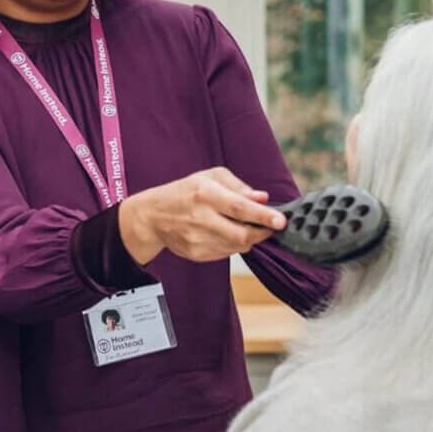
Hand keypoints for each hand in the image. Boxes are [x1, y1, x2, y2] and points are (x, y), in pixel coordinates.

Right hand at [118, 167, 285, 264]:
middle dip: (262, 233)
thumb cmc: (184, 192)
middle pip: (242, 234)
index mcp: (205, 194)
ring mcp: (197, 239)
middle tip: (270, 226)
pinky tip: (222, 233)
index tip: (280, 221)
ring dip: (247, 238)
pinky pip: (226, 253)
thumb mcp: (209, 177)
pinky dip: (232, 244)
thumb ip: (239, 186)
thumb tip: (262, 199)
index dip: (262, 216)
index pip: (239, 208)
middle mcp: (200, 218)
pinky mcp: (196, 254)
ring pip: (237, 246)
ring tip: (240, 225)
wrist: (152, 216)